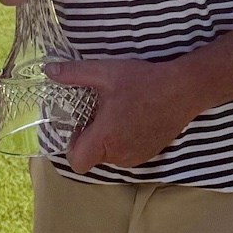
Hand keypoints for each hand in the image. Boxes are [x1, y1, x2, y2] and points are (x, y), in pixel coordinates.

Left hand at [46, 58, 200, 173]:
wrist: (184, 89)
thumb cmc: (143, 81)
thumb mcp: (105, 72)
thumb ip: (74, 74)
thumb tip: (48, 71)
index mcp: (106, 138)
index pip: (76, 161)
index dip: (73, 145)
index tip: (80, 124)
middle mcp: (120, 155)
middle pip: (92, 157)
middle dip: (90, 138)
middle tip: (99, 112)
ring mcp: (137, 157)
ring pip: (109, 156)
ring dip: (107, 140)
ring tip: (118, 113)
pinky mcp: (149, 154)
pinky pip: (126, 154)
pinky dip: (123, 141)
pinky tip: (132, 118)